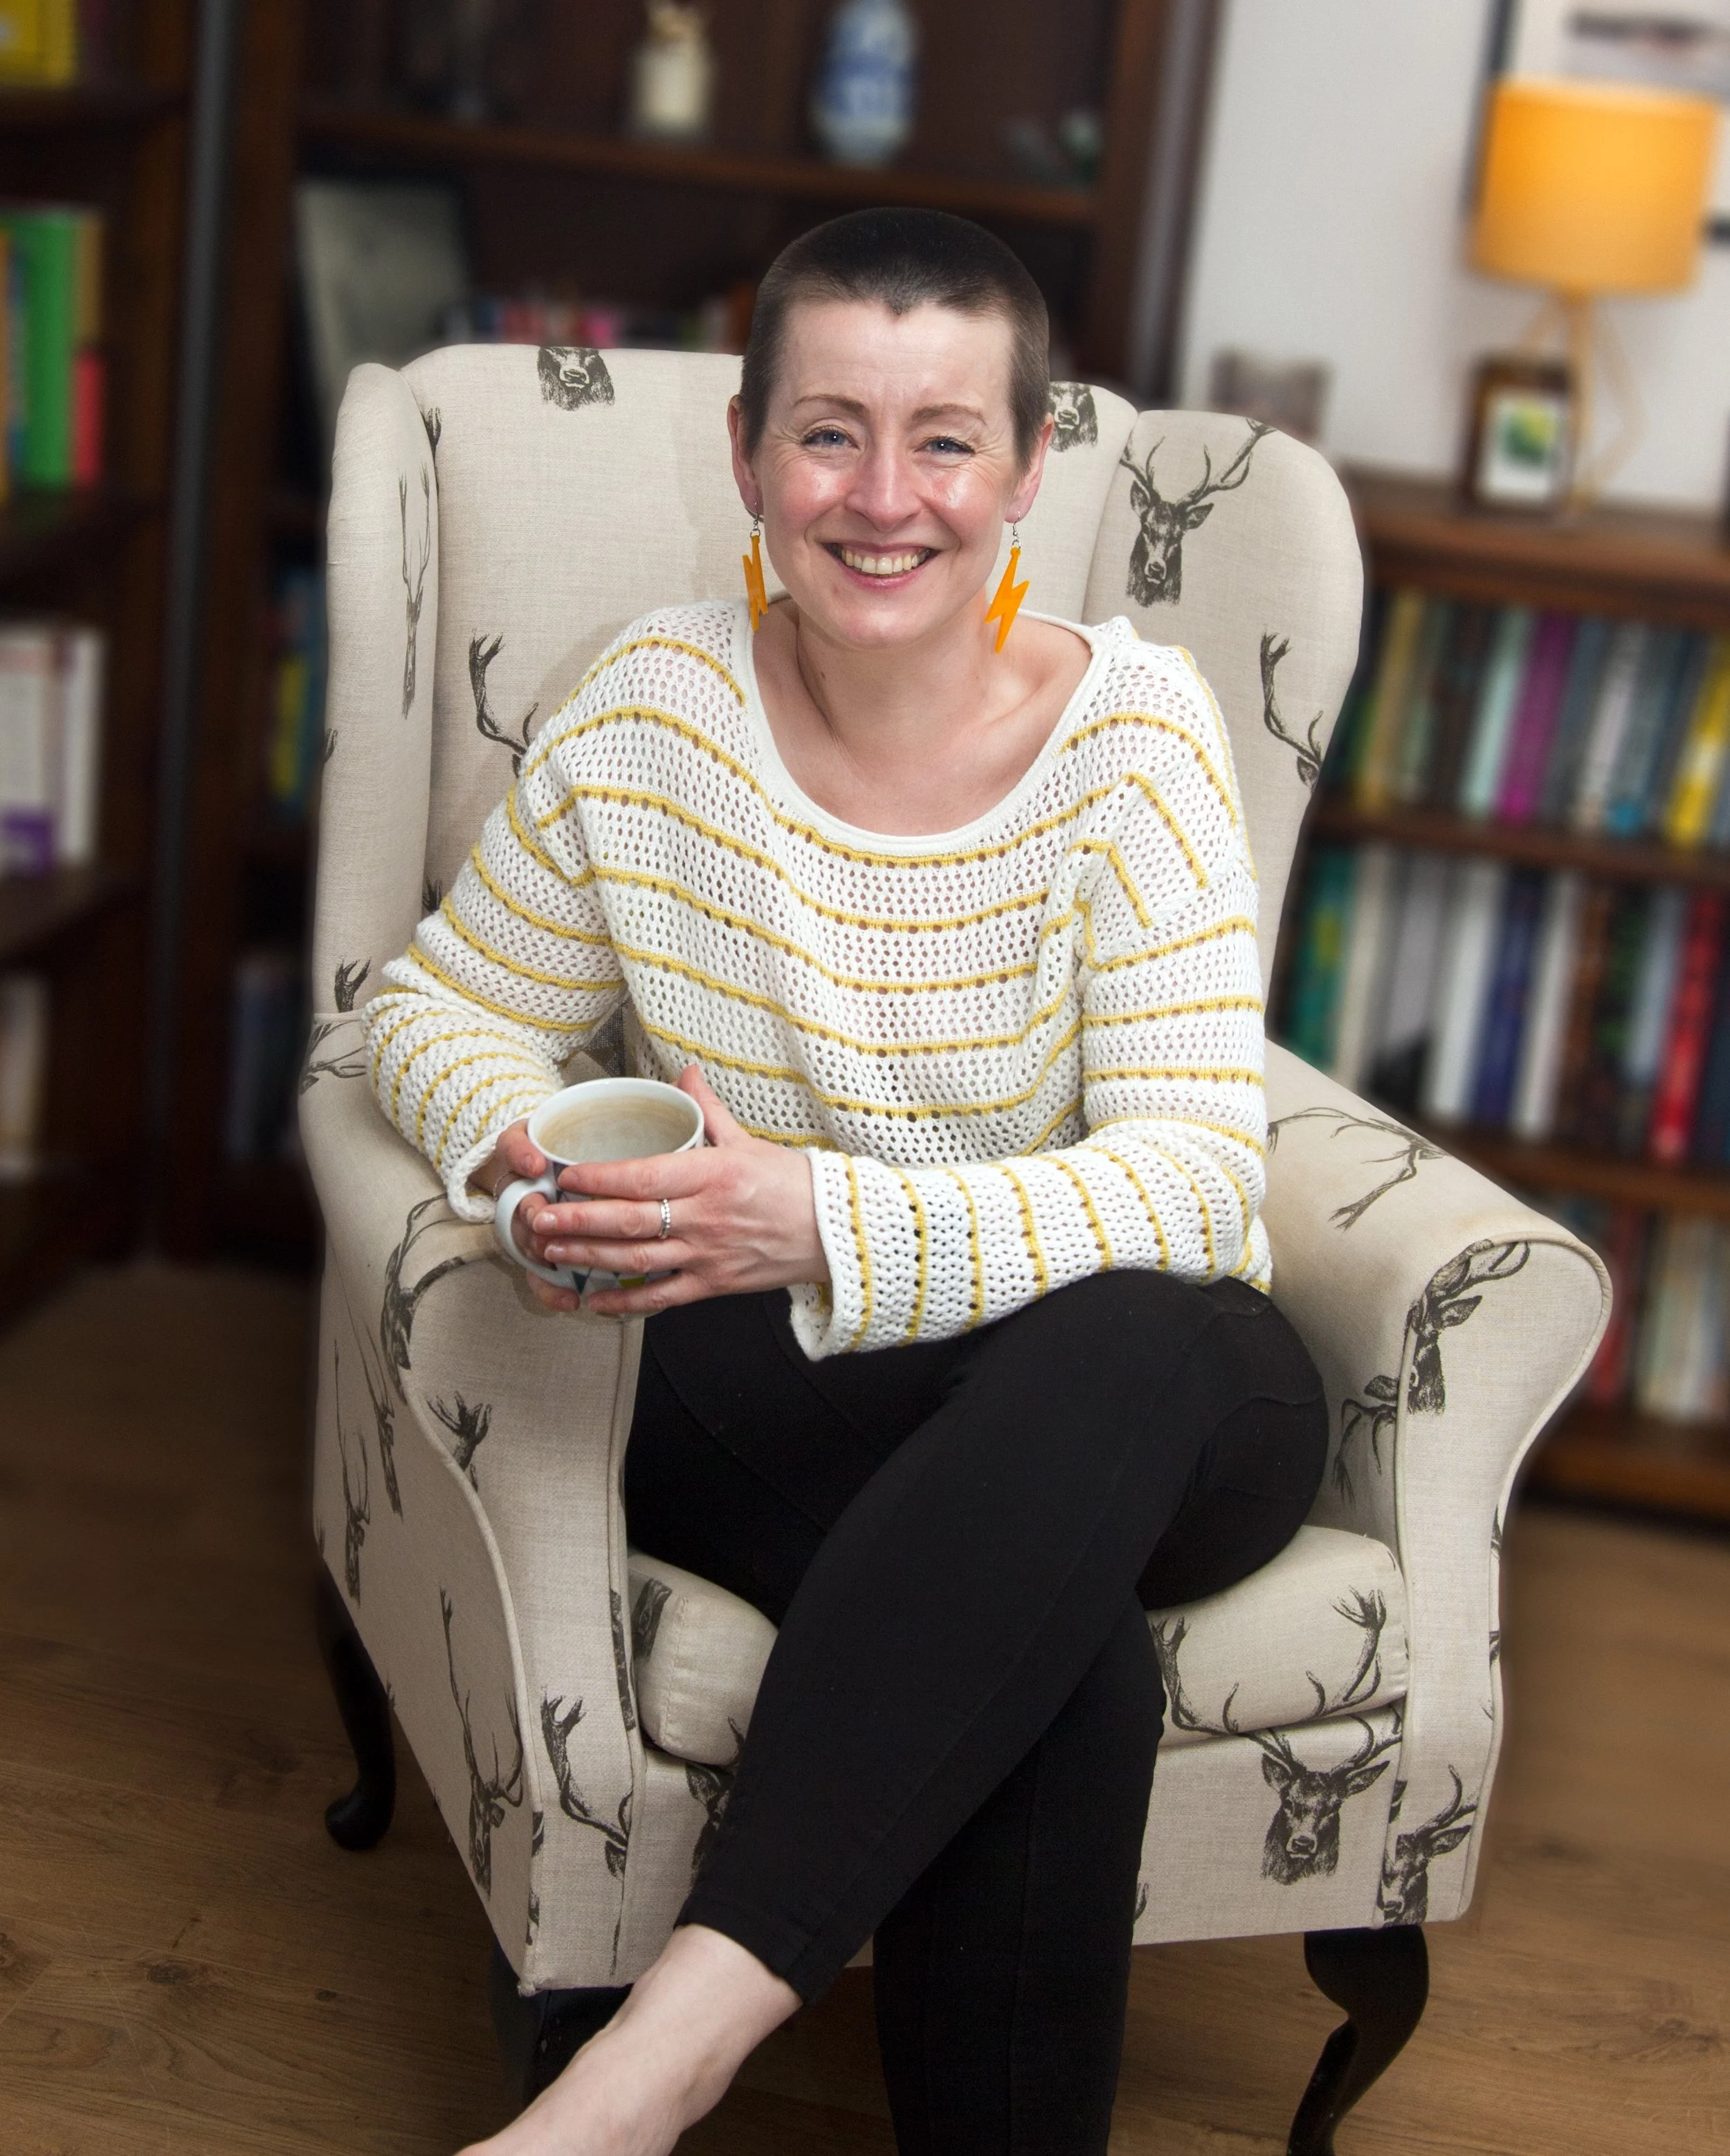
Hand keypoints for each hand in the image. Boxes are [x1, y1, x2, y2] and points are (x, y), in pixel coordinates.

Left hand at [489, 1067, 830, 1316]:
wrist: (837, 1233)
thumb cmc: (793, 1184)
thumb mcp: (749, 1141)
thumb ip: (709, 1110)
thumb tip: (685, 1071)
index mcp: (712, 1175)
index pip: (643, 1176)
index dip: (600, 1178)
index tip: (566, 1175)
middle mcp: (705, 1217)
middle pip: (629, 1221)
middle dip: (577, 1222)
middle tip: (538, 1219)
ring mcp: (707, 1255)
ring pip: (636, 1260)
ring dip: (589, 1258)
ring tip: (551, 1252)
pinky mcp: (714, 1284)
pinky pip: (661, 1297)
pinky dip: (624, 1303)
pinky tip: (593, 1302)